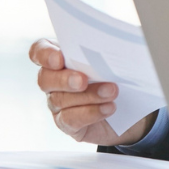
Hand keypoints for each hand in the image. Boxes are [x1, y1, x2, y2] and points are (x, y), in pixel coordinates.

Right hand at [29, 38, 155, 145]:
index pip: (39, 51)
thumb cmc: (116, 75)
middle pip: (45, 79)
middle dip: (65, 79)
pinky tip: (108, 108)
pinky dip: (91, 113)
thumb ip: (105, 51)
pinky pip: (71, 119)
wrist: (129, 107)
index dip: (44, 54)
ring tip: (111, 91)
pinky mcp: (67, 123)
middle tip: (83, 80)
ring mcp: (57, 103)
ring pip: (61, 100)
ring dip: (88, 95)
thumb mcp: (112, 59)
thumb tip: (115, 46)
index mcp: (59, 57)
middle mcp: (53, 80)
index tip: (59, 59)